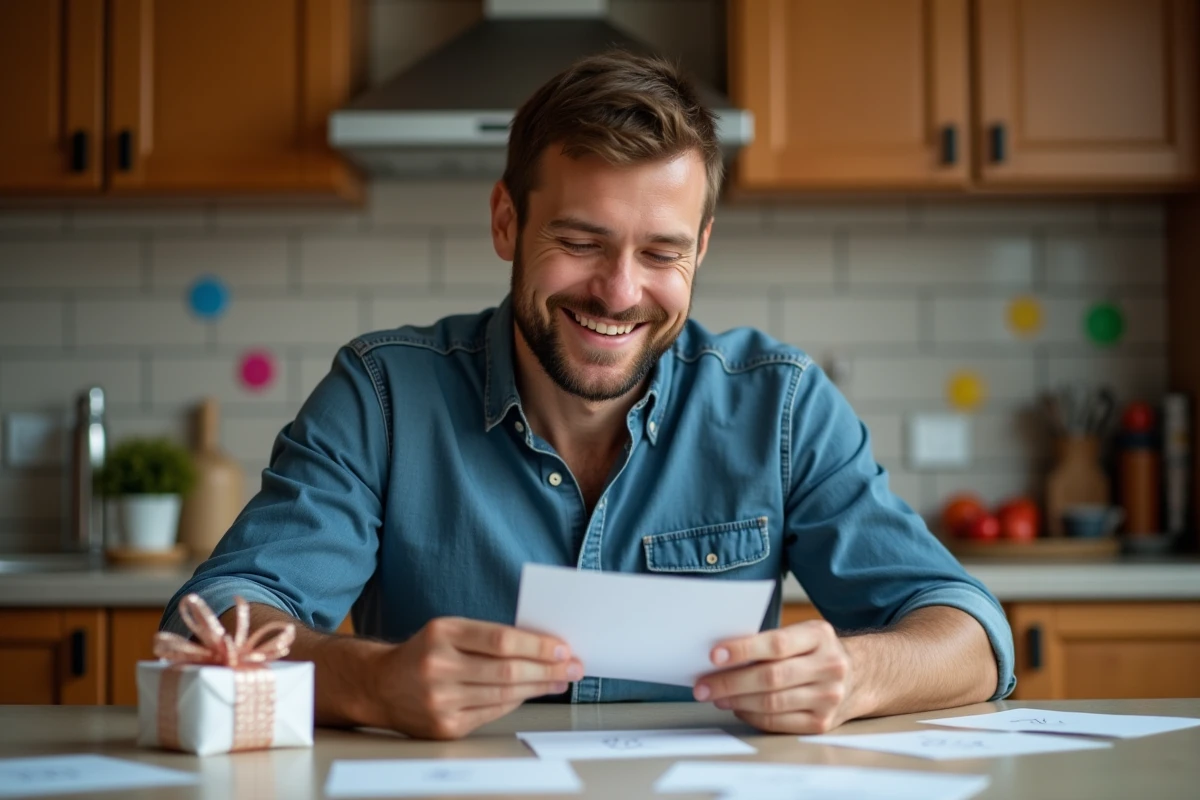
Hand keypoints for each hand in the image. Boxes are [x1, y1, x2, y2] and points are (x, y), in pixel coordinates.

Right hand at [370, 617, 582, 739]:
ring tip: (559, 680)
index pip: (501, 639)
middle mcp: (438, 667)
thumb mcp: (450, 630)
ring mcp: (440, 700)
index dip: (537, 645)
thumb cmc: (425, 652)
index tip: (562, 648)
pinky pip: (493, 713)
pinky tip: (531, 693)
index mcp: (442, 634)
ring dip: (539, 687)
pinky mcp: (445, 727)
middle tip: (572, 667)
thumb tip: (542, 646)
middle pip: (507, 670)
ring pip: (504, 694)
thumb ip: (488, 636)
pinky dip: (516, 701)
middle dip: (547, 669)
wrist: (381, 685)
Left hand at [693, 620, 855, 733]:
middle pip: (771, 678)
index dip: (743, 650)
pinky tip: (738, 708)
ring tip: (715, 696)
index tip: (714, 655)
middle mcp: (829, 667)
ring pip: (772, 703)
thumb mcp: (803, 633)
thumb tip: (721, 655)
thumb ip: (770, 641)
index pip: (777, 644)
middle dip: (730, 682)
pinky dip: (752, 716)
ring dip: (737, 701)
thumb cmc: (817, 651)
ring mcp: (829, 698)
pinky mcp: (822, 723)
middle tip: (702, 686)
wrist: (861, 676)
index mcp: (820, 636)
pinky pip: (778, 722)